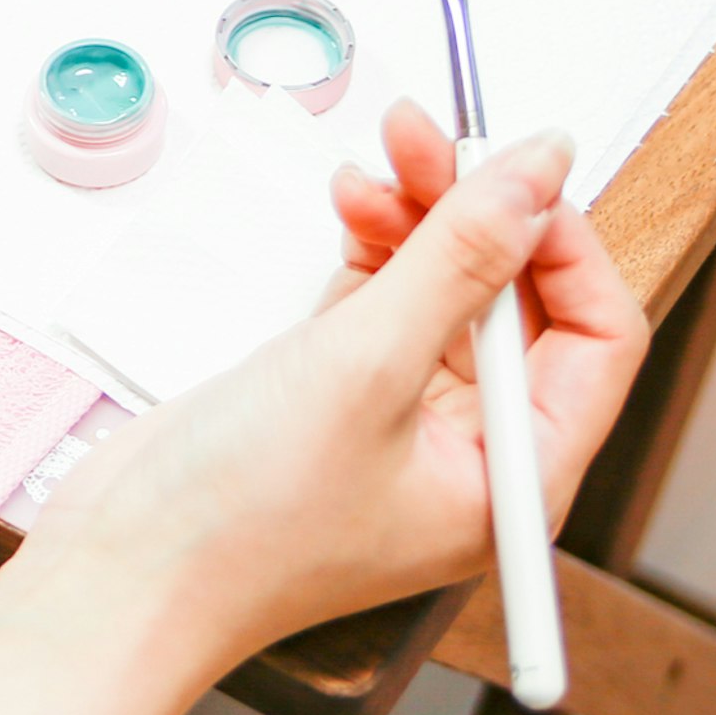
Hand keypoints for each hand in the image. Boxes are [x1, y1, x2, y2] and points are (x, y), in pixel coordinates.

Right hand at [9, 106, 646, 692]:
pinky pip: (385, 301)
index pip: (596, 339)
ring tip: (374, 162)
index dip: (564, 243)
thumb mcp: (365, 368)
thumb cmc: (242, 524)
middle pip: (517, 302)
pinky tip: (351, 206)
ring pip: (446, 291)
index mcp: (515, 479)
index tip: (517, 169)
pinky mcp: (338, 398)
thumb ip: (459, 258)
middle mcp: (472, 456)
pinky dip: (375, 248)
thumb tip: (540, 171)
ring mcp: (402, 425)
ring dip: (420, 218)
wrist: (119, 578)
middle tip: (426, 136)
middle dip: (478, 212)